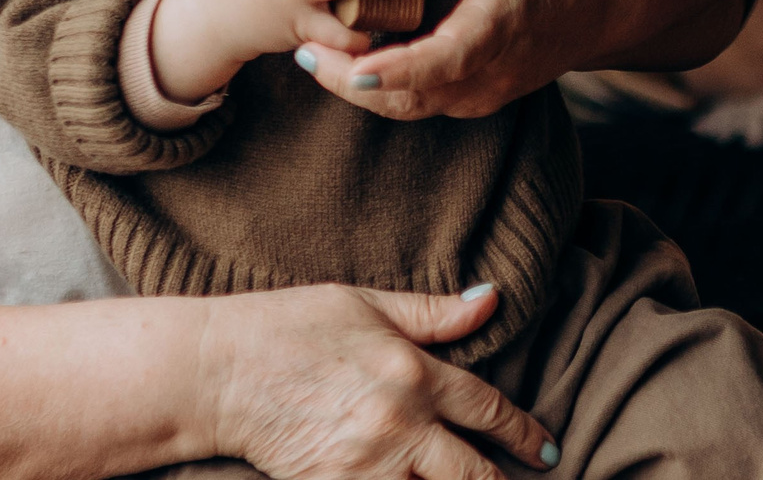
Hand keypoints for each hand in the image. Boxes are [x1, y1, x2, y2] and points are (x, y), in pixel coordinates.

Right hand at [206, 281, 558, 477]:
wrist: (215, 371)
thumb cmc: (288, 326)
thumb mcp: (365, 304)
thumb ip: (432, 313)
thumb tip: (492, 299)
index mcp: (414, 371)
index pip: (487, 408)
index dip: (524, 432)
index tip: (547, 449)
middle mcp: (400, 424)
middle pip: (474, 472)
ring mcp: (368, 466)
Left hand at [297, 0, 614, 120]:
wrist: (598, 2)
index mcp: (498, 22)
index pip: (444, 58)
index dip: (398, 67)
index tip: (352, 67)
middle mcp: (493, 69)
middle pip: (414, 95)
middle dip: (354, 81)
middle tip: (305, 52)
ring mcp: (486, 92)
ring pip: (414, 107)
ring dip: (364, 88)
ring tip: (315, 57)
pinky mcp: (479, 99)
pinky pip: (425, 103)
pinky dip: (387, 88)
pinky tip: (352, 62)